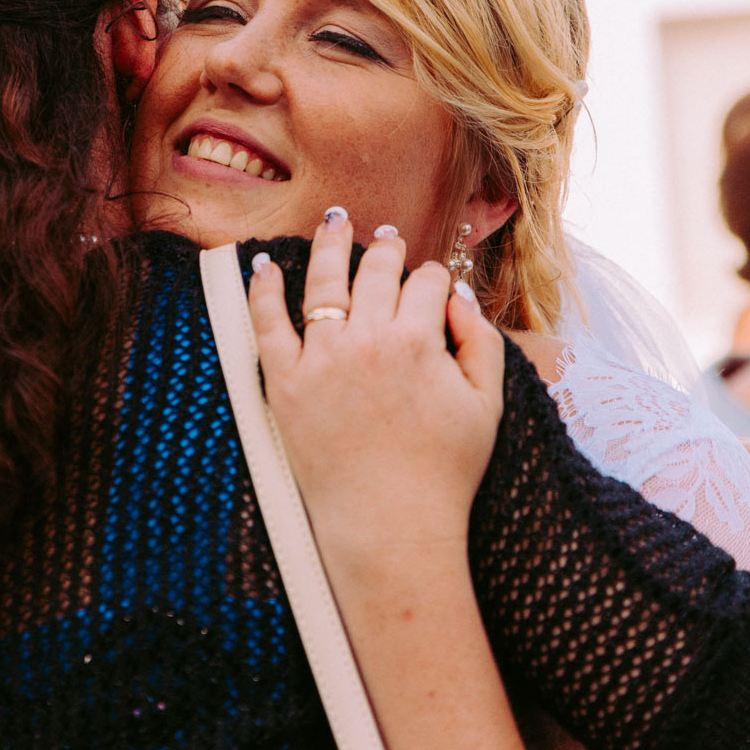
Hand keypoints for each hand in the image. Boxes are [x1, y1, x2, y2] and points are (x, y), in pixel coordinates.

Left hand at [246, 209, 503, 557]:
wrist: (391, 527)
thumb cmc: (445, 472)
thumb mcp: (487, 404)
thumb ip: (481, 342)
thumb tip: (456, 295)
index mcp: (420, 342)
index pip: (426, 283)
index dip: (433, 276)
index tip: (431, 280)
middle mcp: (368, 341)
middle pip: (376, 271)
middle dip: (386, 246)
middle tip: (385, 234)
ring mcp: (322, 360)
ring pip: (324, 282)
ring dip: (330, 244)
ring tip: (334, 222)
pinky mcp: (286, 384)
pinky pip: (267, 324)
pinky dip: (263, 290)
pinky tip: (262, 265)